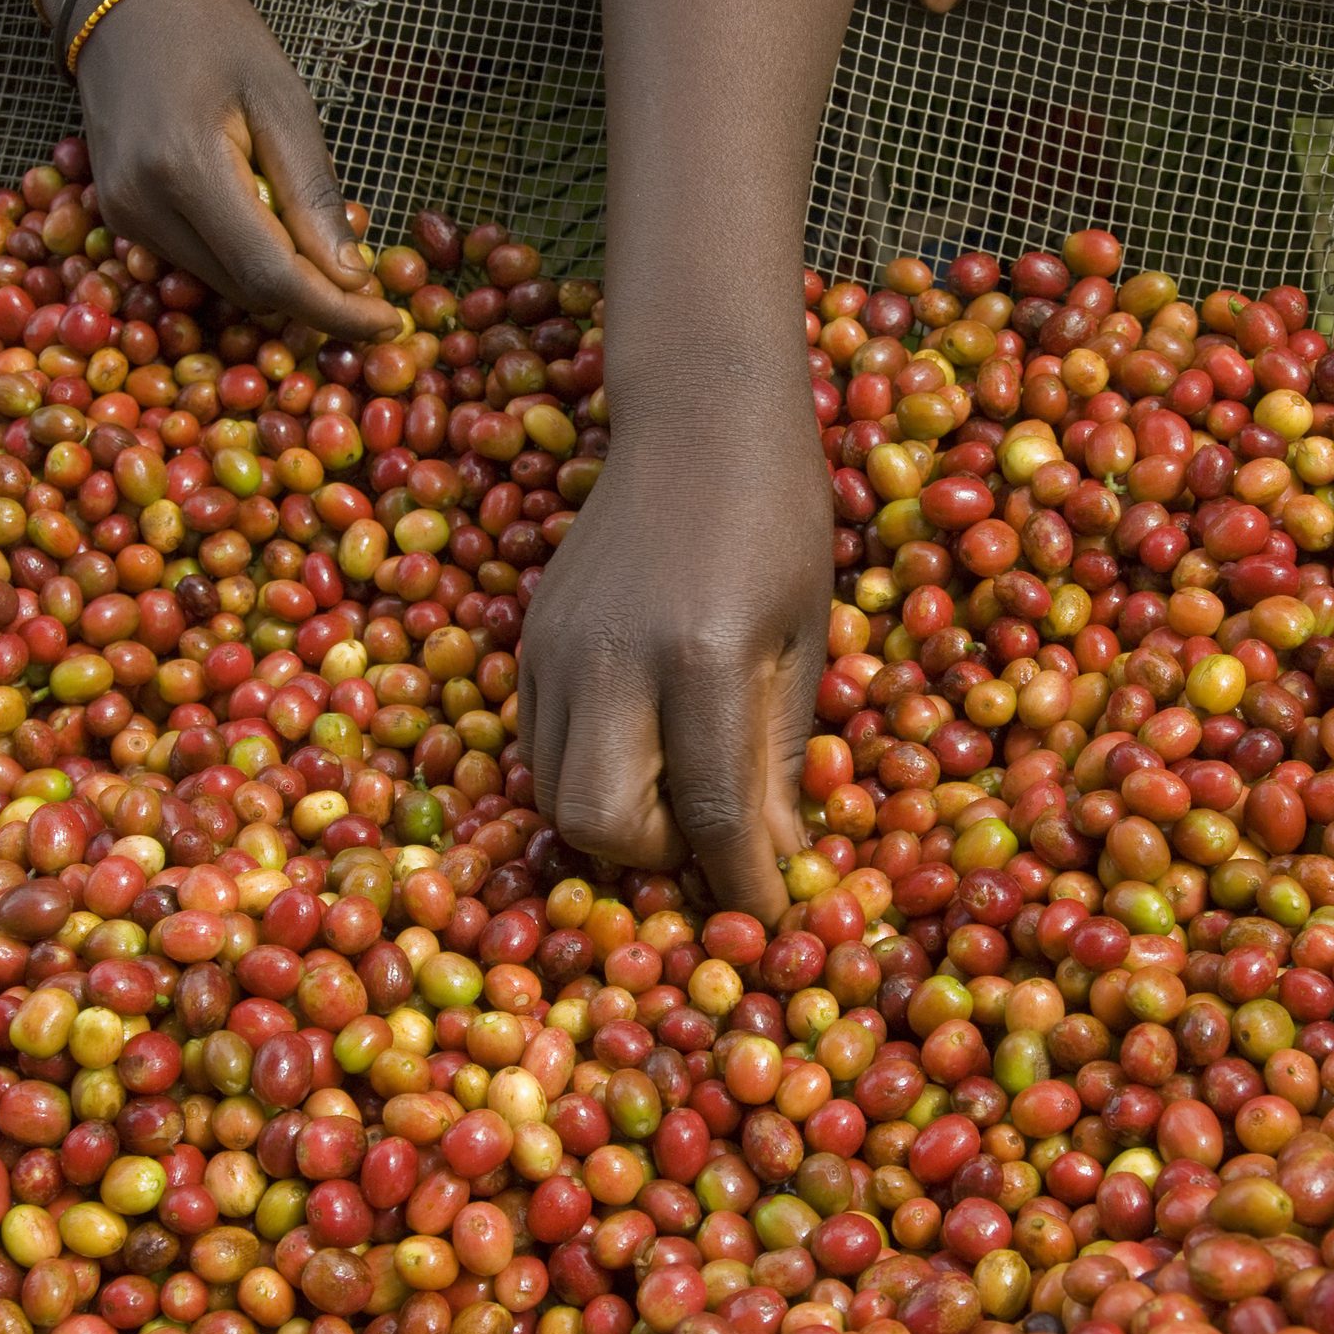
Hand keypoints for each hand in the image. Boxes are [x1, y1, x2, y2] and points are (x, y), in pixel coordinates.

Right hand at [63, 0, 401, 337]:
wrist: (126, 2)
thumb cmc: (214, 37)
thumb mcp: (283, 104)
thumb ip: (314, 196)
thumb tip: (351, 279)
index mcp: (185, 170)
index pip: (271, 276)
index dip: (334, 311)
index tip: (385, 323)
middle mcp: (144, 205)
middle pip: (249, 290)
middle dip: (314, 296)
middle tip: (366, 282)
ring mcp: (124, 217)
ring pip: (226, 285)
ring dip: (279, 276)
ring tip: (308, 226)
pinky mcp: (120, 219)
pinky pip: (200, 264)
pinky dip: (244, 257)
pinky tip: (266, 217)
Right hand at [518, 406, 832, 924]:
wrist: (697, 417)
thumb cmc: (778, 520)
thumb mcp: (804, 639)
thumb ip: (779, 757)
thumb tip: (775, 863)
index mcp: (703, 654)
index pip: (709, 811)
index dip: (740, 882)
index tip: (767, 917)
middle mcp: (612, 658)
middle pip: (598, 824)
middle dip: (654, 857)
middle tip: (706, 835)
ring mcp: (556, 648)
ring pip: (553, 795)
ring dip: (616, 819)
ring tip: (674, 787)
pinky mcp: (529, 638)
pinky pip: (539, 746)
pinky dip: (586, 771)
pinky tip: (637, 740)